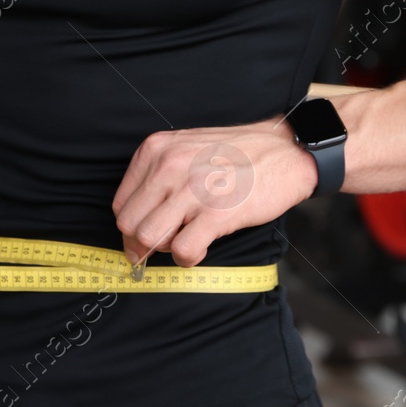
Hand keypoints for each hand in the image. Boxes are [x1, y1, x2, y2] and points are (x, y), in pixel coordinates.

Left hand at [111, 116, 318, 267]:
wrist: (283, 151)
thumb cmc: (236, 154)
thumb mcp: (185, 148)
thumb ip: (158, 177)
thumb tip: (135, 222)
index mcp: (156, 150)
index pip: (121, 203)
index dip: (131, 226)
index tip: (144, 235)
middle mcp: (169, 166)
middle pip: (129, 224)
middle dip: (140, 244)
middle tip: (160, 247)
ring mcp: (192, 190)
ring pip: (148, 239)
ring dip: (163, 250)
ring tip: (183, 242)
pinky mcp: (217, 213)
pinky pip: (182, 250)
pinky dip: (187, 258)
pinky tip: (200, 247)